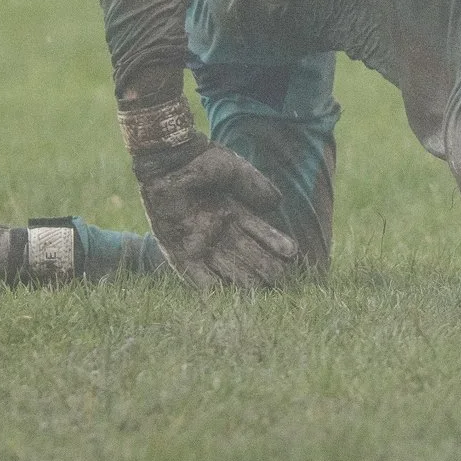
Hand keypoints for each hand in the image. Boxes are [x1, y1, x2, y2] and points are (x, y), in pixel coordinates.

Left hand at [135, 140, 300, 288]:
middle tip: (282, 280)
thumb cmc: (201, 161)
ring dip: (245, 280)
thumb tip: (276, 204)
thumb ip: (257, 187)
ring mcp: (200, 243)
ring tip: (263, 291)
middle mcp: (219, 232)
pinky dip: (211, 288)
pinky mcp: (180, 253)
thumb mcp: (236, 171)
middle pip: (248, 255)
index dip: (276, 244)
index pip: (261, 233)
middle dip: (265, 268)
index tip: (293, 254)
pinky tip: (226, 298)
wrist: (168, 163)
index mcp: (234, 212)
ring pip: (229, 268)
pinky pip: (198, 276)